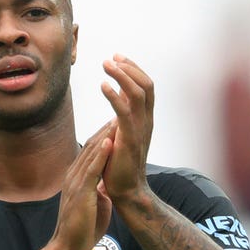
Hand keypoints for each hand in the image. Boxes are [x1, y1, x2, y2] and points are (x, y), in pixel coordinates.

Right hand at [50, 121, 113, 249]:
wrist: (68, 247)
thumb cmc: (81, 230)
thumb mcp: (92, 205)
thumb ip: (97, 192)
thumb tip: (105, 187)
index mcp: (76, 179)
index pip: (90, 152)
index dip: (104, 136)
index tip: (116, 122)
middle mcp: (73, 176)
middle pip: (90, 147)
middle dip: (105, 129)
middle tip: (119, 111)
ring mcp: (76, 183)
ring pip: (91, 154)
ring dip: (105, 135)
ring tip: (117, 118)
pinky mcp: (81, 193)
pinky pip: (92, 170)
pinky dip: (101, 154)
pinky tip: (110, 141)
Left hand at [100, 55, 153, 199]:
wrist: (126, 191)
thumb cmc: (120, 165)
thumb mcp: (122, 134)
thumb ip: (122, 116)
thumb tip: (116, 97)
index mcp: (145, 120)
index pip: (146, 87)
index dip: (133, 69)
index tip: (117, 57)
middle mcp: (146, 122)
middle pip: (146, 85)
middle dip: (129, 67)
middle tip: (111, 57)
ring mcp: (140, 130)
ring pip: (138, 93)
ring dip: (122, 76)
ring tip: (106, 64)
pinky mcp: (129, 139)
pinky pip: (124, 112)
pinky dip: (114, 96)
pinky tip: (103, 86)